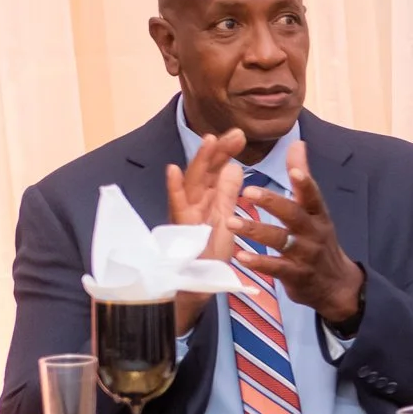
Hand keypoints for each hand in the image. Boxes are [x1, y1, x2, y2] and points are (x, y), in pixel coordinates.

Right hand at [166, 129, 245, 259]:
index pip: (217, 169)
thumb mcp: (225, 214)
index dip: (226, 151)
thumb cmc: (209, 247)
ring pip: (192, 181)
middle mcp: (197, 200)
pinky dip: (174, 187)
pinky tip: (172, 170)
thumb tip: (234, 166)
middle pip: (207, 170)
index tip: (240, 135)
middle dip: (219, 150)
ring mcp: (187, 210)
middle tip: (236, 134)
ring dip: (199, 160)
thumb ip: (228, 191)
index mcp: (209, 197)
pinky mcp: (181, 225)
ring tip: (208, 140)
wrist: (198, 279)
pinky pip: (176, 205)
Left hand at [229, 142, 366, 328]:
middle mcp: (314, 233)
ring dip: (256, 231)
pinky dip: (258, 262)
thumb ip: (303, 177)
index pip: (314, 196)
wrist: (335, 285)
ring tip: (231, 222)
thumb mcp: (315, 210)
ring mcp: (305, 255)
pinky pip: (276, 268)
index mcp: (318, 215)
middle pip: (294, 216)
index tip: (294, 170)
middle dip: (273, 203)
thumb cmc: (318, 241)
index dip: (306, 184)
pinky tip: (239, 256)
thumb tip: (297, 143)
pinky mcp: (296, 275)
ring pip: (280, 241)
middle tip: (247, 191)